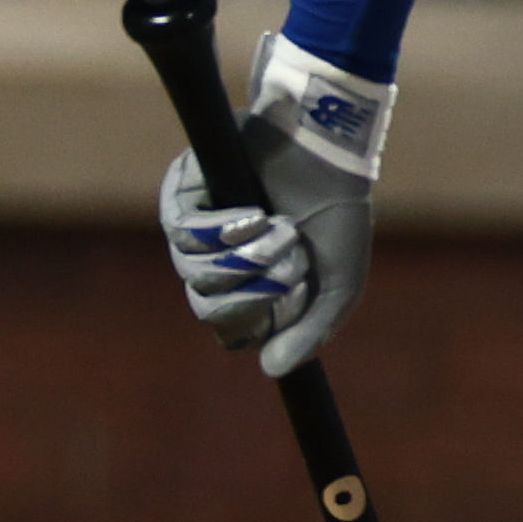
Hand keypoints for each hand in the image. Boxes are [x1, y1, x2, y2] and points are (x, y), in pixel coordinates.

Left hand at [159, 39, 382, 373]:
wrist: (328, 151)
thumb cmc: (337, 214)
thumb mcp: (340, 284)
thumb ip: (312, 330)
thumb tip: (270, 370)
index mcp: (254, 290)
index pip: (232, 331)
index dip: (256, 322)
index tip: (287, 299)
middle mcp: (220, 265)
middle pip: (208, 309)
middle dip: (254, 289)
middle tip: (291, 260)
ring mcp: (198, 233)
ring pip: (193, 275)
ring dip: (245, 257)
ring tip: (280, 228)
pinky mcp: (182, 197)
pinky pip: (182, 234)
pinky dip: (222, 230)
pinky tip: (254, 215)